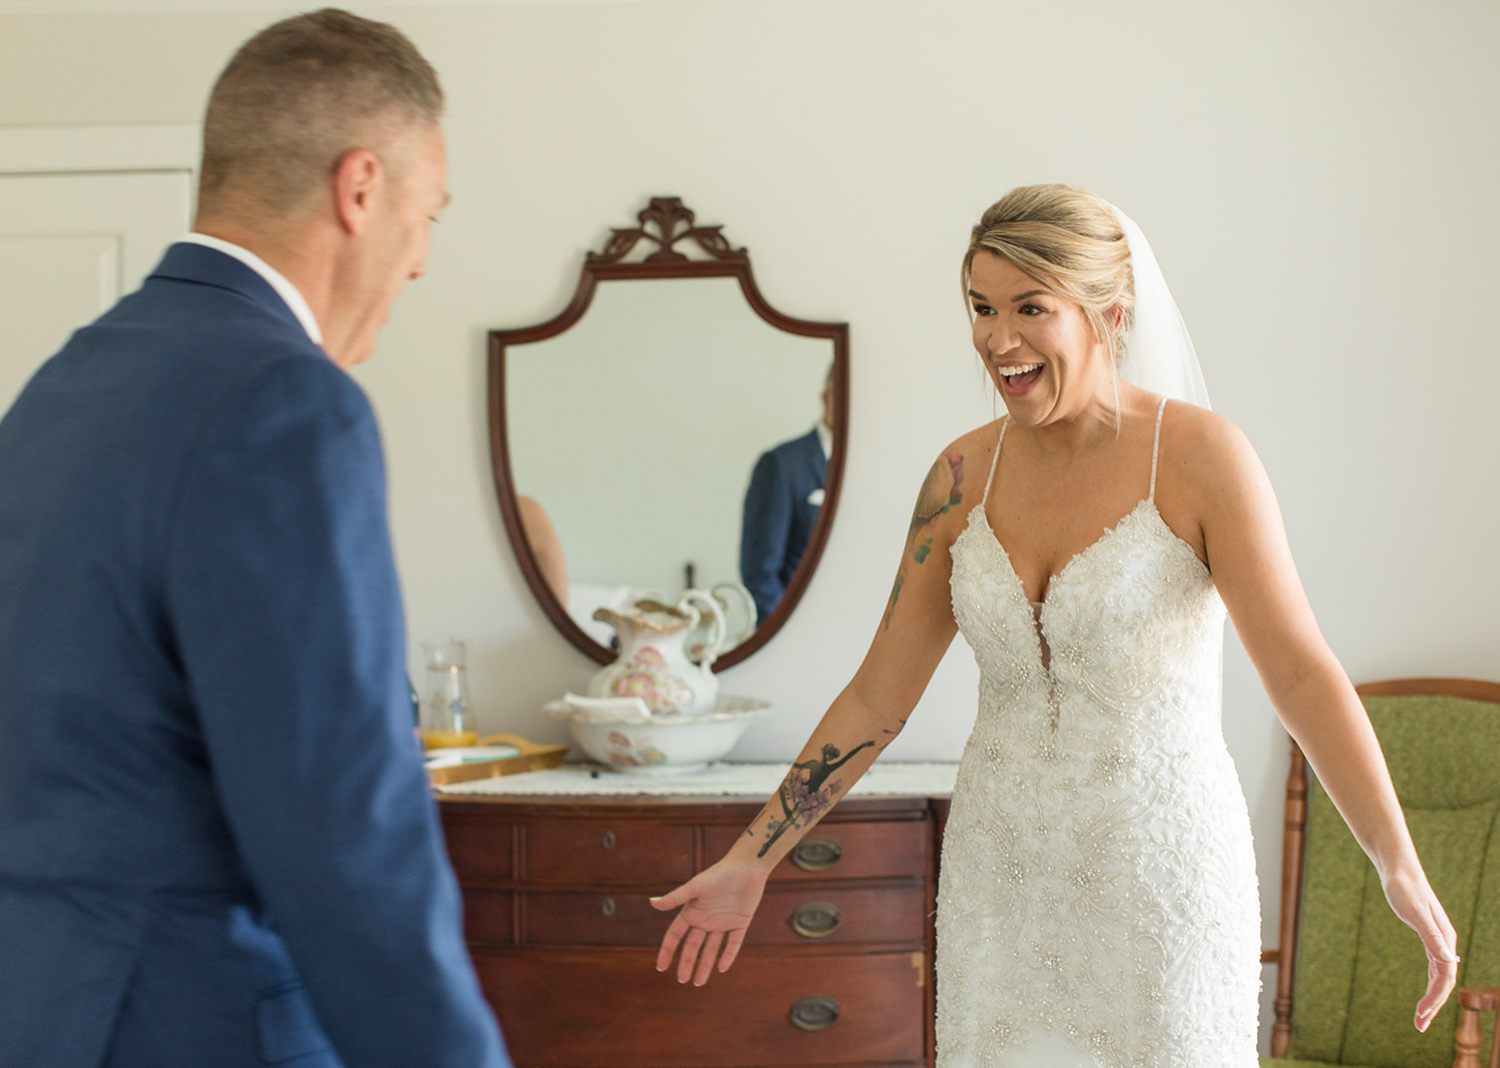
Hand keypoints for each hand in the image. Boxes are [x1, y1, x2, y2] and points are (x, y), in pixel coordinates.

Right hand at [650, 858, 766, 985]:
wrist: (746, 867)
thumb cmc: (718, 874)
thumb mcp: (695, 887)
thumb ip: (675, 898)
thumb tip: (652, 903)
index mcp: (692, 911)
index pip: (675, 935)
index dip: (668, 951)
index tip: (661, 968)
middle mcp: (705, 919)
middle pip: (693, 946)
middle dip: (687, 963)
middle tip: (682, 980)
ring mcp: (722, 922)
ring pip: (711, 948)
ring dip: (705, 965)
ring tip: (698, 983)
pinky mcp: (740, 923)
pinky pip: (732, 943)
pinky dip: (728, 955)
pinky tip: (722, 968)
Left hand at [1382, 866, 1459, 1031]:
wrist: (1399, 870)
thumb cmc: (1404, 888)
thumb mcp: (1415, 912)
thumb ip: (1432, 936)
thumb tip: (1449, 961)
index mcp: (1445, 940)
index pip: (1445, 978)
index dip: (1435, 999)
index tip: (1421, 1015)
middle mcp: (1445, 943)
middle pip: (1443, 982)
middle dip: (1433, 1005)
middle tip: (1419, 1026)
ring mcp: (1437, 941)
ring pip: (1440, 977)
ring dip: (1431, 998)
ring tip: (1421, 1018)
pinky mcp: (1427, 937)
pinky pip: (1434, 967)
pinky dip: (1431, 984)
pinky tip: (1428, 997)